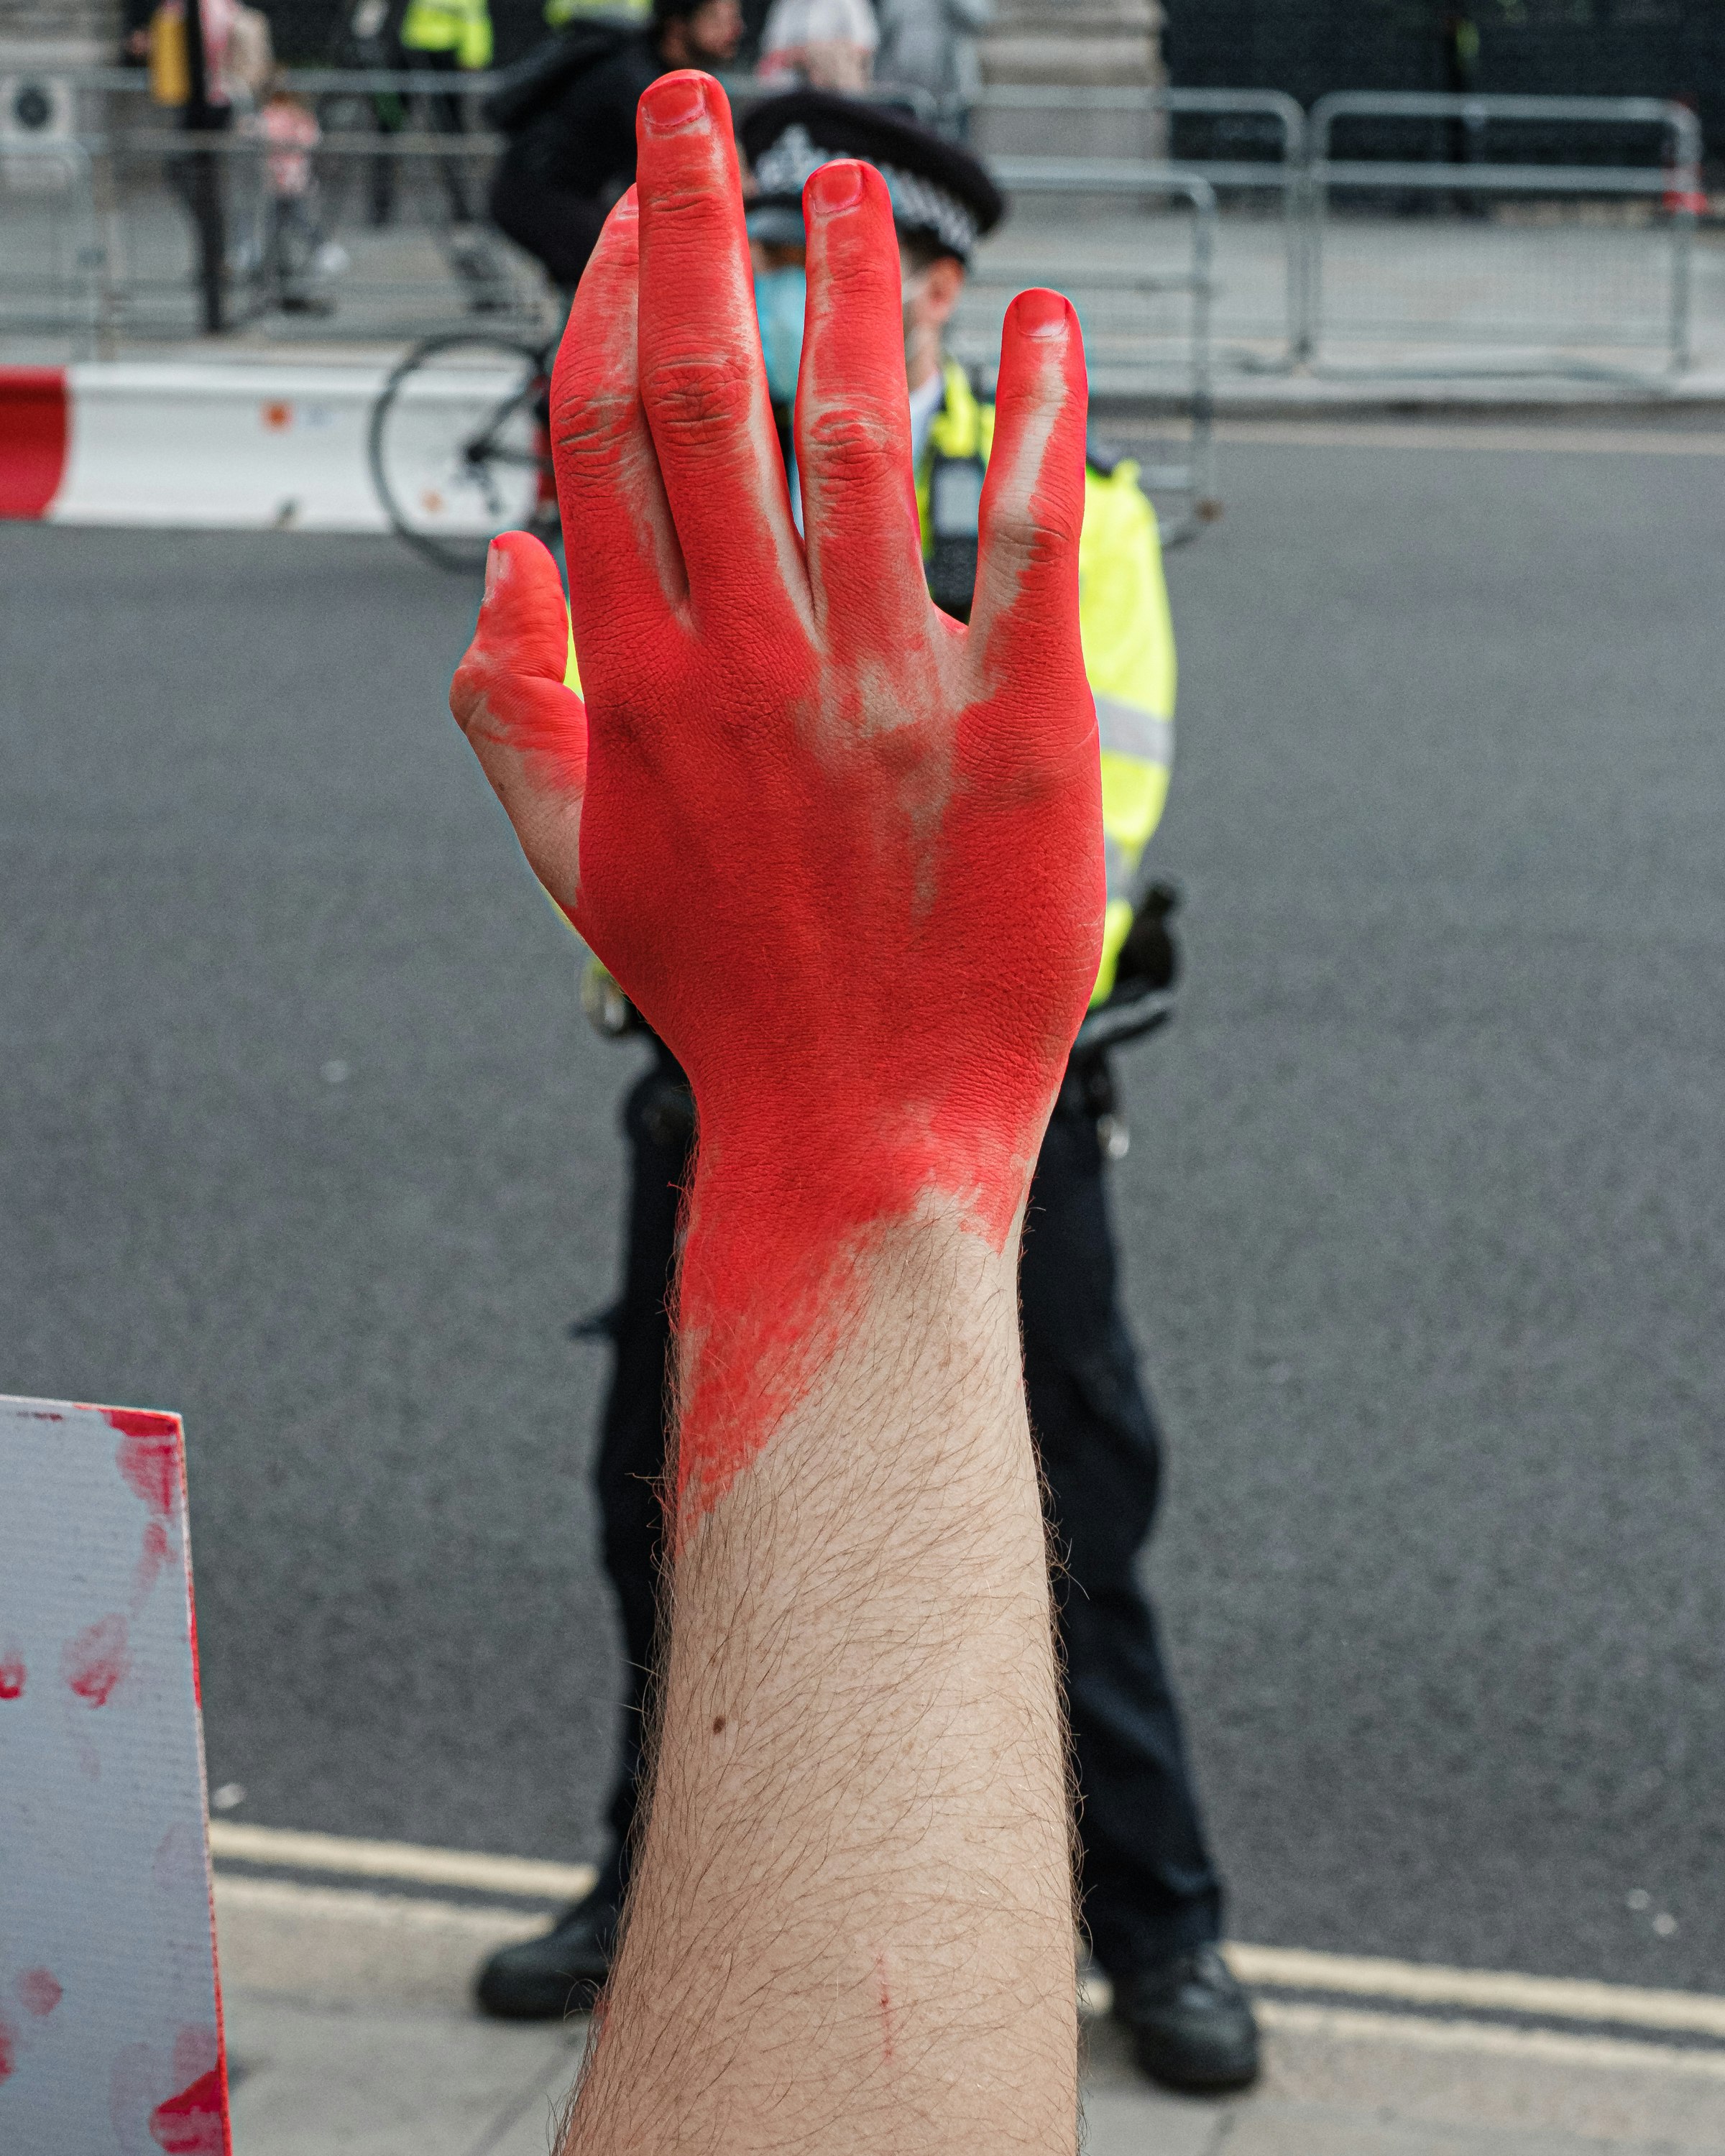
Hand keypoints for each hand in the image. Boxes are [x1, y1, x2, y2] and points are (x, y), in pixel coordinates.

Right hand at [452, 71, 1100, 1516]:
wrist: (861, 1126)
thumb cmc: (726, 998)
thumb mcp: (578, 866)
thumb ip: (513, 714)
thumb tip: (497, 566)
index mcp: (642, 686)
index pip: (606, 441)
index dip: (613, 304)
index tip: (635, 219)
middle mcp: (751, 665)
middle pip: (712, 393)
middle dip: (701, 225)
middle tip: (708, 105)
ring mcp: (881, 690)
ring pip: (858, 435)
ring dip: (856, 285)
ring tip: (856, 183)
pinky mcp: (1011, 727)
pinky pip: (1021, 536)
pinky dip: (1038, 415)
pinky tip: (1046, 327)